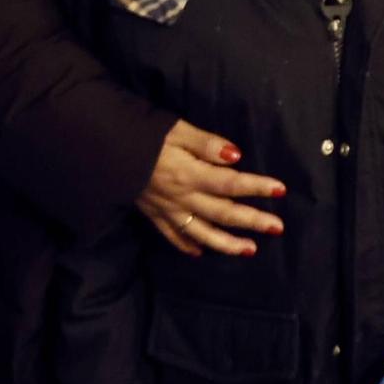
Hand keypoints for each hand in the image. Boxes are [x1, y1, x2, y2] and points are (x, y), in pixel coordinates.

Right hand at [135, 119, 286, 257]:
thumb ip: (206, 143)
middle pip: (223, 213)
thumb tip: (236, 155)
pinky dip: (187, 246)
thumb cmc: (143, 136)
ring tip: (250, 250)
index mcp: (190, 174)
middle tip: (277, 228)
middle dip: (252, 221)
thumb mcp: (176, 130)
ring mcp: (167, 210)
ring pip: (202, 232)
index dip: (257, 187)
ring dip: (227, 244)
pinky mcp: (153, 215)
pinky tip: (201, 253)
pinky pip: (173, 236)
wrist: (103, 153)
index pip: (231, 183)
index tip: (280, 190)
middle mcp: (182, 197)